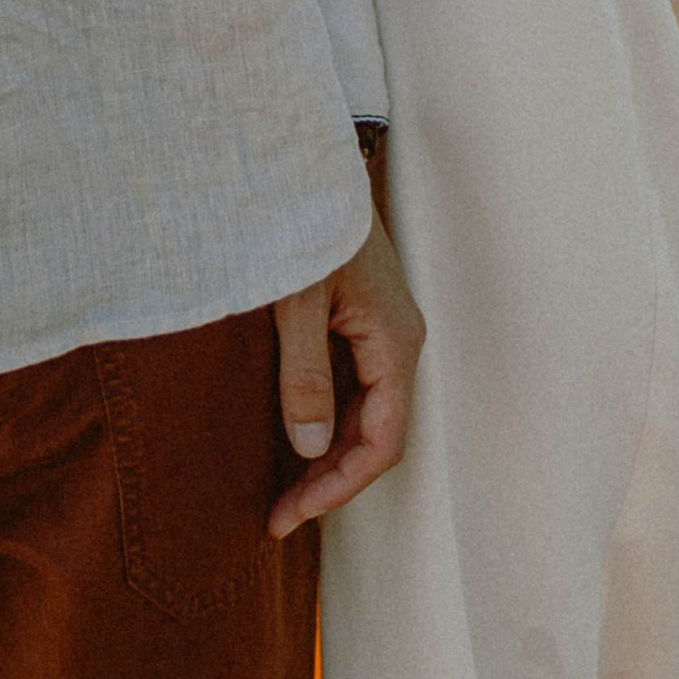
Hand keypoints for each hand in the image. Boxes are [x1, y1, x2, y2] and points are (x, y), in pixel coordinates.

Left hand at [268, 212, 423, 535]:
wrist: (309, 163)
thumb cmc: (306, 222)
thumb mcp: (296, 300)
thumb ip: (303, 373)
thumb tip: (310, 447)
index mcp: (395, 342)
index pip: (381, 443)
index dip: (338, 486)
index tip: (291, 515)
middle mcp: (400, 342)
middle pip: (377, 435)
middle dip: (331, 480)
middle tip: (279, 515)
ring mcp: (384, 331)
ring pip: (368, 415)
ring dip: (330, 455)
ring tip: (284, 490)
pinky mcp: (364, 320)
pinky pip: (356, 388)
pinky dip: (329, 421)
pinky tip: (297, 437)